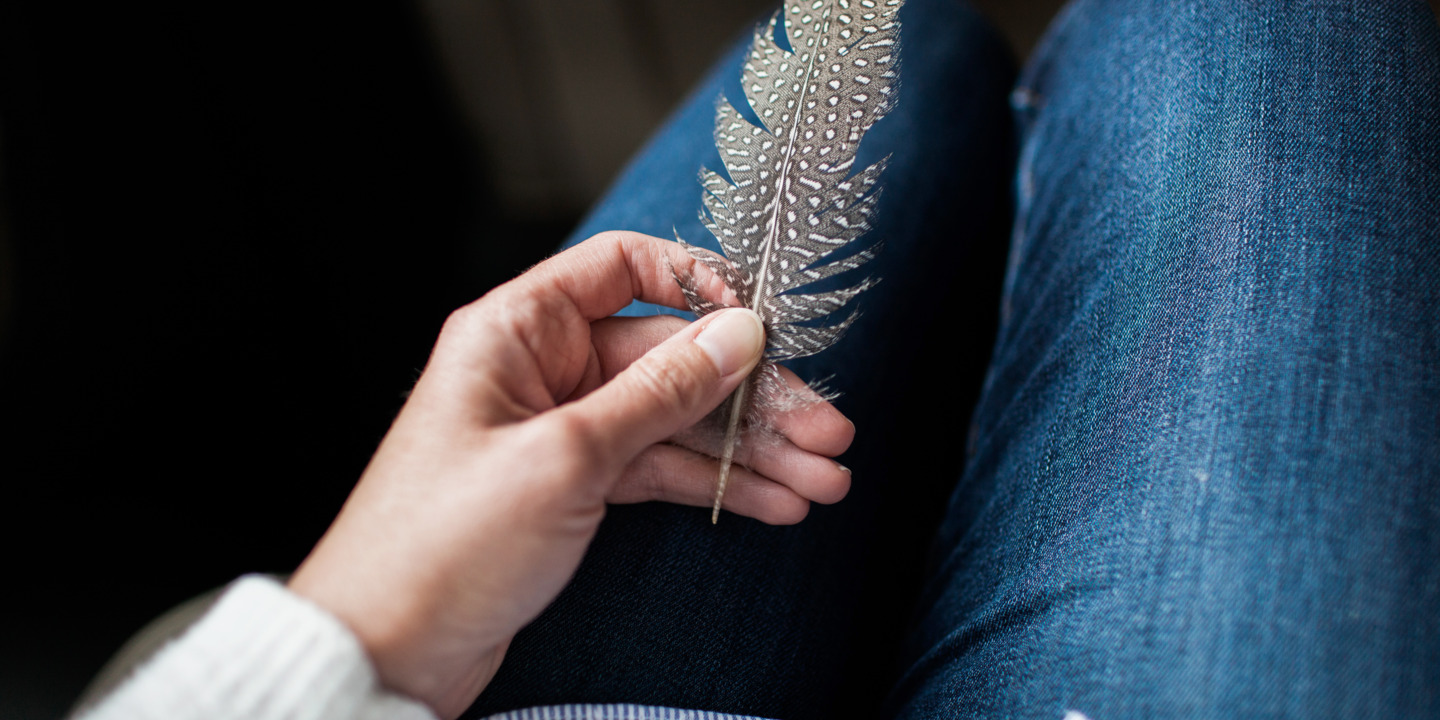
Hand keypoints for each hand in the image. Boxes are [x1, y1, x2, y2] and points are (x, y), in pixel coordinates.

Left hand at [287, 232, 853, 717]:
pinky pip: (658, 468)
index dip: (698, 283)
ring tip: (823, 480)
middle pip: (669, 358)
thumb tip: (738, 334)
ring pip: (675, 420)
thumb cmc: (441, 545)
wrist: (388, 650)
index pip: (621, 267)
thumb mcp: (567, 456)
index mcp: (517, 331)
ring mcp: (561, 430)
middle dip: (752, 397)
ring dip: (749, 451)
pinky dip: (714, 486)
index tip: (762, 323)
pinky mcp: (573, 487)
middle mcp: (541, 370)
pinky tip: (775, 503)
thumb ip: (660, 392)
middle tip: (828, 432)